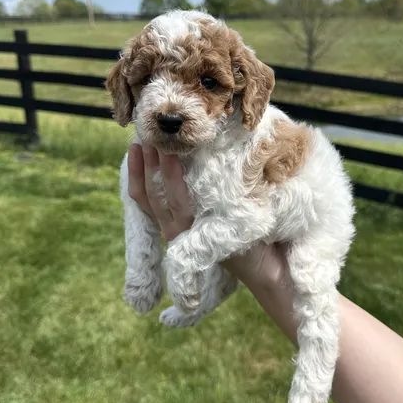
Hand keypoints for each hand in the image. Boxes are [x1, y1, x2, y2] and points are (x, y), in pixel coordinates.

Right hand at [126, 144, 287, 291]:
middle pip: (150, 194)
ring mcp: (185, 236)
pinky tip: (178, 164)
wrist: (266, 266)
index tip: (135, 145)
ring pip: (164, 198)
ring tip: (160, 145)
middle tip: (146, 135)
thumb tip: (194, 151)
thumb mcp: (216, 205)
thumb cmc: (244, 231)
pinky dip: (178, 184)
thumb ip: (200, 187)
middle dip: (145, 164)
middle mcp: (173, 230)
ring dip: (160, 169)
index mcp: (172, 222)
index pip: (143, 195)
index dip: (136, 171)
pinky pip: (184, 207)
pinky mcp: (200, 238)